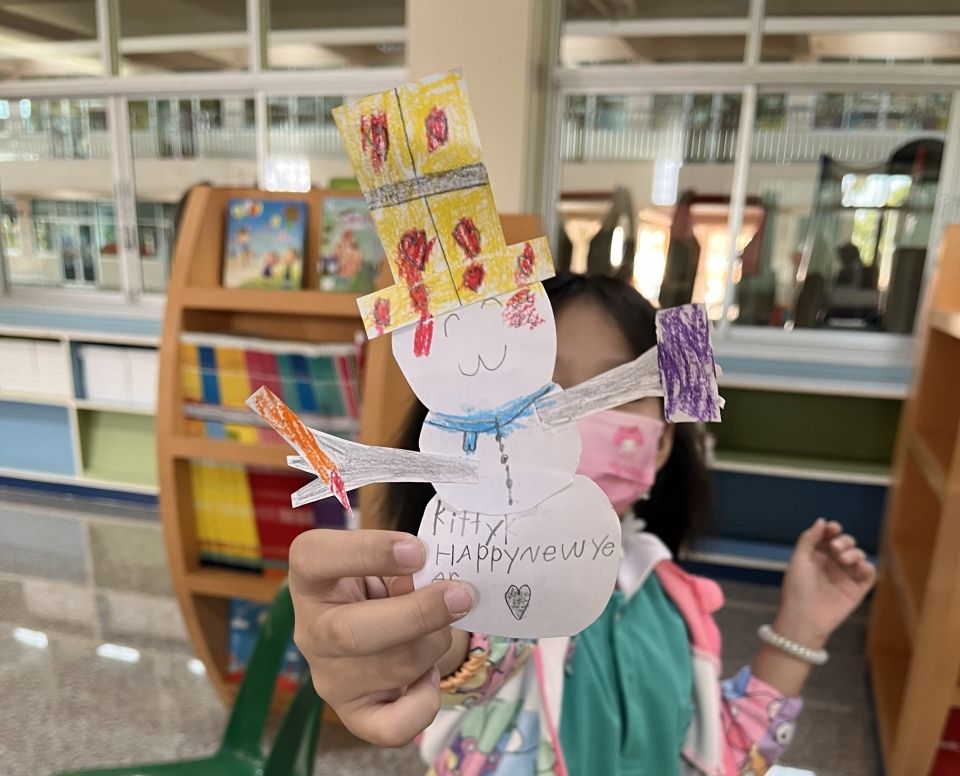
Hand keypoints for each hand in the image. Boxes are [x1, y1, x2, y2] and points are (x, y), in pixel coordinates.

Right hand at [289, 529, 475, 745]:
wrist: (377, 627)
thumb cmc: (382, 586)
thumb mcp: (388, 564)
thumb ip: (406, 567)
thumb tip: (439, 586)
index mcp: (310, 578)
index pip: (314, 557)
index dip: (368, 552)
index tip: (418, 551)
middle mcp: (310, 631)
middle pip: (353, 632)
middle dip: (418, 614)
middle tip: (461, 595)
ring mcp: (329, 678)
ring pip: (393, 668)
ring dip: (433, 643)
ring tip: (439, 628)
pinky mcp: (354, 715)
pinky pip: (392, 728)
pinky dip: (424, 703)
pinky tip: (428, 678)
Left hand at [776, 518, 876, 648]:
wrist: (804, 617)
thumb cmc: (797, 589)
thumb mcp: (799, 560)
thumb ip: (809, 539)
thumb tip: (822, 521)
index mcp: (817, 556)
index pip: (830, 537)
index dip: (833, 530)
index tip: (833, 528)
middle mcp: (832, 564)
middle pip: (846, 543)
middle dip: (844, 540)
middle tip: (836, 548)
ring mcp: (845, 576)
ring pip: (859, 556)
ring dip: (854, 552)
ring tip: (843, 559)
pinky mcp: (857, 590)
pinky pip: (869, 574)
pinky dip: (866, 566)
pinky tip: (857, 567)